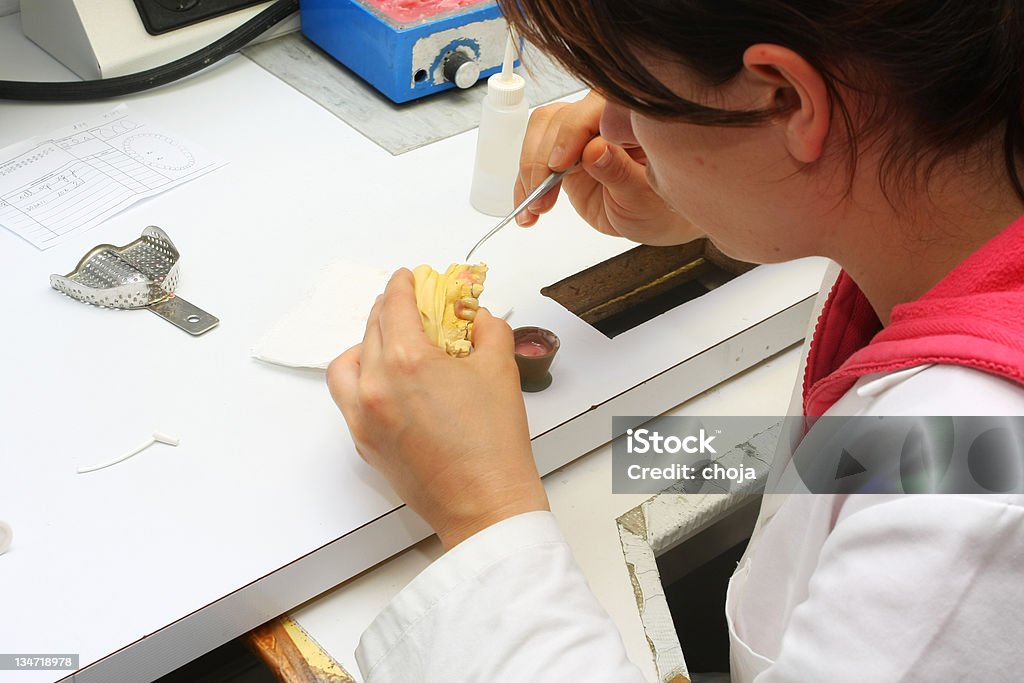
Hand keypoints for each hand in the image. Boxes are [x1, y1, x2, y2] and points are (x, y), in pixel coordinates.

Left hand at [327, 270, 548, 549]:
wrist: (484, 504)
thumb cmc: (494, 443)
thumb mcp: (500, 369)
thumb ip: (486, 329)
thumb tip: (476, 317)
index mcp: (408, 360)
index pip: (394, 304)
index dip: (403, 284)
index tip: (409, 277)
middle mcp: (375, 385)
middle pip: (371, 328)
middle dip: (390, 311)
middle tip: (411, 307)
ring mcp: (363, 416)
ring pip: (346, 362)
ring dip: (365, 345)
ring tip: (391, 346)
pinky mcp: (363, 441)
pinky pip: (347, 398)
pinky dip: (362, 380)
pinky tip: (388, 383)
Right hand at [515, 91, 702, 245]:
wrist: (651, 217)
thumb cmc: (657, 203)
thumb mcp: (643, 196)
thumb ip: (620, 172)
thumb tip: (595, 149)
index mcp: (628, 116)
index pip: (590, 111)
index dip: (570, 135)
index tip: (559, 166)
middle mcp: (599, 117)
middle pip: (556, 121)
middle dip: (542, 162)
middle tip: (542, 200)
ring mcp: (577, 133)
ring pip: (539, 135)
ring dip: (528, 174)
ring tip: (533, 210)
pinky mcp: (562, 152)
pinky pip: (533, 159)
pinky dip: (524, 186)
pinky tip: (527, 211)